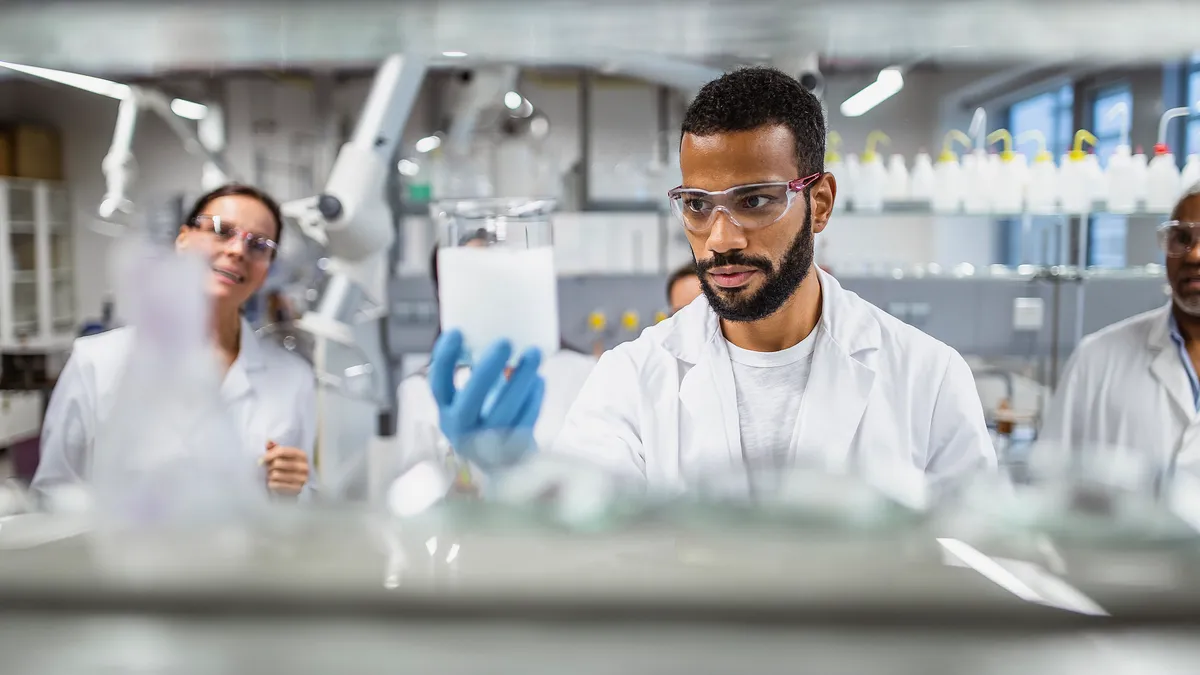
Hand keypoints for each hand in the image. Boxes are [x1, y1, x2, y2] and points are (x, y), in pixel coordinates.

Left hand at [261, 440, 308, 496]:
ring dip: (270, 475)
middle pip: (278, 463)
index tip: (263, 458)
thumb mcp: (284, 456)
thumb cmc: (287, 467)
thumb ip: (276, 448)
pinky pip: (278, 485)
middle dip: (269, 466)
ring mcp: (302, 478)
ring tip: (271, 475)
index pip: (283, 451)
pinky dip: (272, 483)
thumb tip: (268, 441)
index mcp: (302, 455)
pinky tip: (272, 482)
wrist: (296, 484)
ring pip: (276, 474)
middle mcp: (304, 466)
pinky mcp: (297, 489)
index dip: (270, 454)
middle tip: (269, 468)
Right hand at [429, 329, 544, 471]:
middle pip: (470, 401)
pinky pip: (525, 421)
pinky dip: (534, 398)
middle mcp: (462, 429)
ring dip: (520, 379)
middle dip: (487, 370)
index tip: (457, 332)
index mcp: (446, 411)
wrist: (506, 467)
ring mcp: (488, 443)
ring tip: (533, 353)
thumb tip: (497, 333)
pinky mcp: (513, 451)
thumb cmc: (489, 420)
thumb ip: (481, 375)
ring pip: (504, 411)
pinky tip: (539, 380)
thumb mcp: (474, 401)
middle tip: (505, 341)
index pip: (438, 384)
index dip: (444, 359)